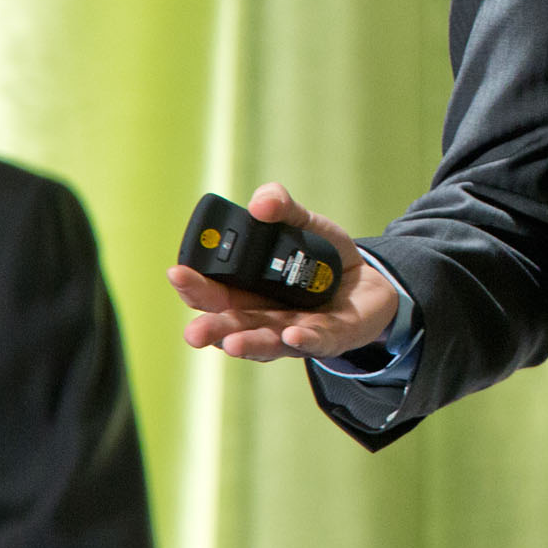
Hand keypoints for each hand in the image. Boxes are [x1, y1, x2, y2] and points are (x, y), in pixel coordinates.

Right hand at [167, 182, 399, 361]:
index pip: (212, 293)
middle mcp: (263, 317)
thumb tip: (260, 203)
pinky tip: (292, 335)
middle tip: (193, 332)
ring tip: (231, 343)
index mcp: (246, 290)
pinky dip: (302, 340)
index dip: (193, 287)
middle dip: (212, 329)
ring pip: (267, 342)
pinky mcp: (329, 337)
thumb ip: (281, 208)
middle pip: (232, 325)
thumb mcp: (303, 223)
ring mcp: (294, 331)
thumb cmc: (322, 258)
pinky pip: (314, 342)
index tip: (177, 273)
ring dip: (249, 344)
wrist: (369, 279)